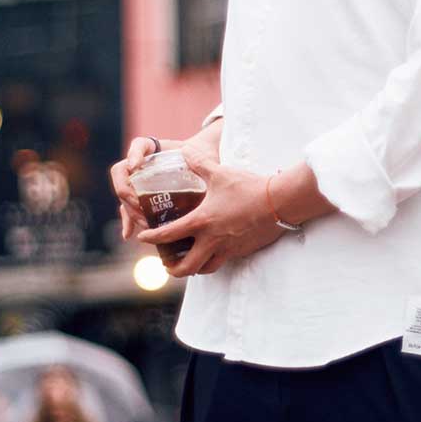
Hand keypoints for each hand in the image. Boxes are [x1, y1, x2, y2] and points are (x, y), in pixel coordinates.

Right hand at [109, 121, 222, 240]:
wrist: (203, 166)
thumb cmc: (202, 157)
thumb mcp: (202, 155)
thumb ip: (202, 161)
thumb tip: (206, 169)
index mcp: (153, 149)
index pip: (139, 146)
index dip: (133, 154)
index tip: (136, 165)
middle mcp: (141, 164)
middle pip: (123, 176)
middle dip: (129, 193)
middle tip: (140, 206)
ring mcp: (139, 182)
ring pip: (125, 196)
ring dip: (131, 210)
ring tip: (145, 223)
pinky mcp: (143, 199)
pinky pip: (130, 209)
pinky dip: (128, 222)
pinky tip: (128, 234)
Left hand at [136, 152, 282, 277]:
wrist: (279, 201)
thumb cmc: (248, 187)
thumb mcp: (220, 173)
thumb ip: (200, 164)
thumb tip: (185, 152)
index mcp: (202, 221)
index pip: (169, 234)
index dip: (152, 238)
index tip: (142, 238)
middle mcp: (212, 240)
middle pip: (186, 267)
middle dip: (172, 269)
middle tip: (166, 264)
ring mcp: (228, 248)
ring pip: (205, 269)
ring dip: (193, 269)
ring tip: (188, 262)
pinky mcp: (242, 250)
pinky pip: (223, 261)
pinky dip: (213, 260)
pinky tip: (214, 252)